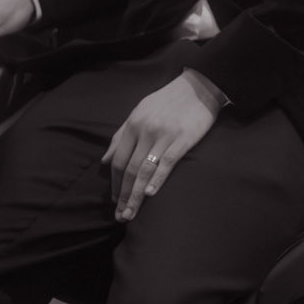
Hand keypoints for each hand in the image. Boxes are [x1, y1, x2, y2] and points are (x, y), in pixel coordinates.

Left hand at [103, 71, 221, 220]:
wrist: (198, 87)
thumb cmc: (167, 100)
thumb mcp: (139, 112)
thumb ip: (121, 135)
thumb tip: (105, 160)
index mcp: (133, 124)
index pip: (119, 159)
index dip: (115, 183)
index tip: (114, 200)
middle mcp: (145, 130)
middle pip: (130, 169)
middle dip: (123, 195)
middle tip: (120, 216)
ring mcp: (164, 135)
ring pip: (145, 170)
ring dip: (136, 195)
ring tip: (131, 214)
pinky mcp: (182, 139)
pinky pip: (166, 163)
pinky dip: (157, 180)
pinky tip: (150, 195)